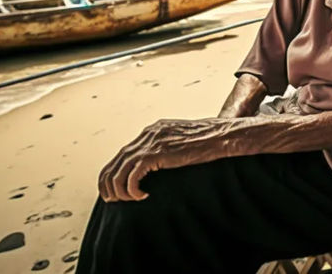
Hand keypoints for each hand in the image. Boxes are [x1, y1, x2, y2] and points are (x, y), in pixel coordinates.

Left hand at [97, 118, 226, 201]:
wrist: (222, 136)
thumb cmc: (210, 142)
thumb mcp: (184, 143)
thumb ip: (170, 150)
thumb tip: (162, 166)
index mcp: (153, 131)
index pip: (123, 153)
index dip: (113, 172)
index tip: (113, 189)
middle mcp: (148, 134)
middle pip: (115, 161)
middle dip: (109, 183)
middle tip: (111, 200)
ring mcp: (151, 143)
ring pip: (120, 170)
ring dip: (119, 189)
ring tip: (128, 201)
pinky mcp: (156, 153)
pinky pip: (132, 175)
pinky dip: (132, 189)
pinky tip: (143, 196)